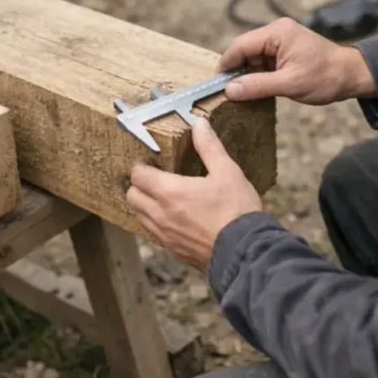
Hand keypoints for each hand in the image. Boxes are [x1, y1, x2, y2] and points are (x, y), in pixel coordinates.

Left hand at [126, 118, 261, 271]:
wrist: (245, 253)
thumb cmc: (236, 210)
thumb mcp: (227, 172)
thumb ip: (209, 147)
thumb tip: (199, 124)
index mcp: (169, 192)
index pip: (138, 175)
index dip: (142, 166)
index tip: (152, 162)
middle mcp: (160, 215)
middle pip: (132, 197)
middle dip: (139, 185)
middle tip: (155, 178)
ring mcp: (165, 236)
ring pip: (140, 217)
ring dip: (145, 205)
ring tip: (164, 197)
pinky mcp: (174, 251)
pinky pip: (155, 234)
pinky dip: (157, 223)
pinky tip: (176, 219)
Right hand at [217, 18, 375, 104]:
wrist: (351, 76)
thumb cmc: (326, 77)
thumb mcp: (290, 84)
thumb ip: (258, 86)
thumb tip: (230, 90)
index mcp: (278, 33)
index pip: (240, 45)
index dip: (226, 65)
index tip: (217, 84)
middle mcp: (277, 31)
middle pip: (244, 50)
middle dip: (236, 71)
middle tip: (228, 93)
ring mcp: (281, 40)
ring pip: (252, 56)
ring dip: (248, 74)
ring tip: (244, 93)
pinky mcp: (285, 50)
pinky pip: (263, 61)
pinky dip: (258, 74)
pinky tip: (257, 88)